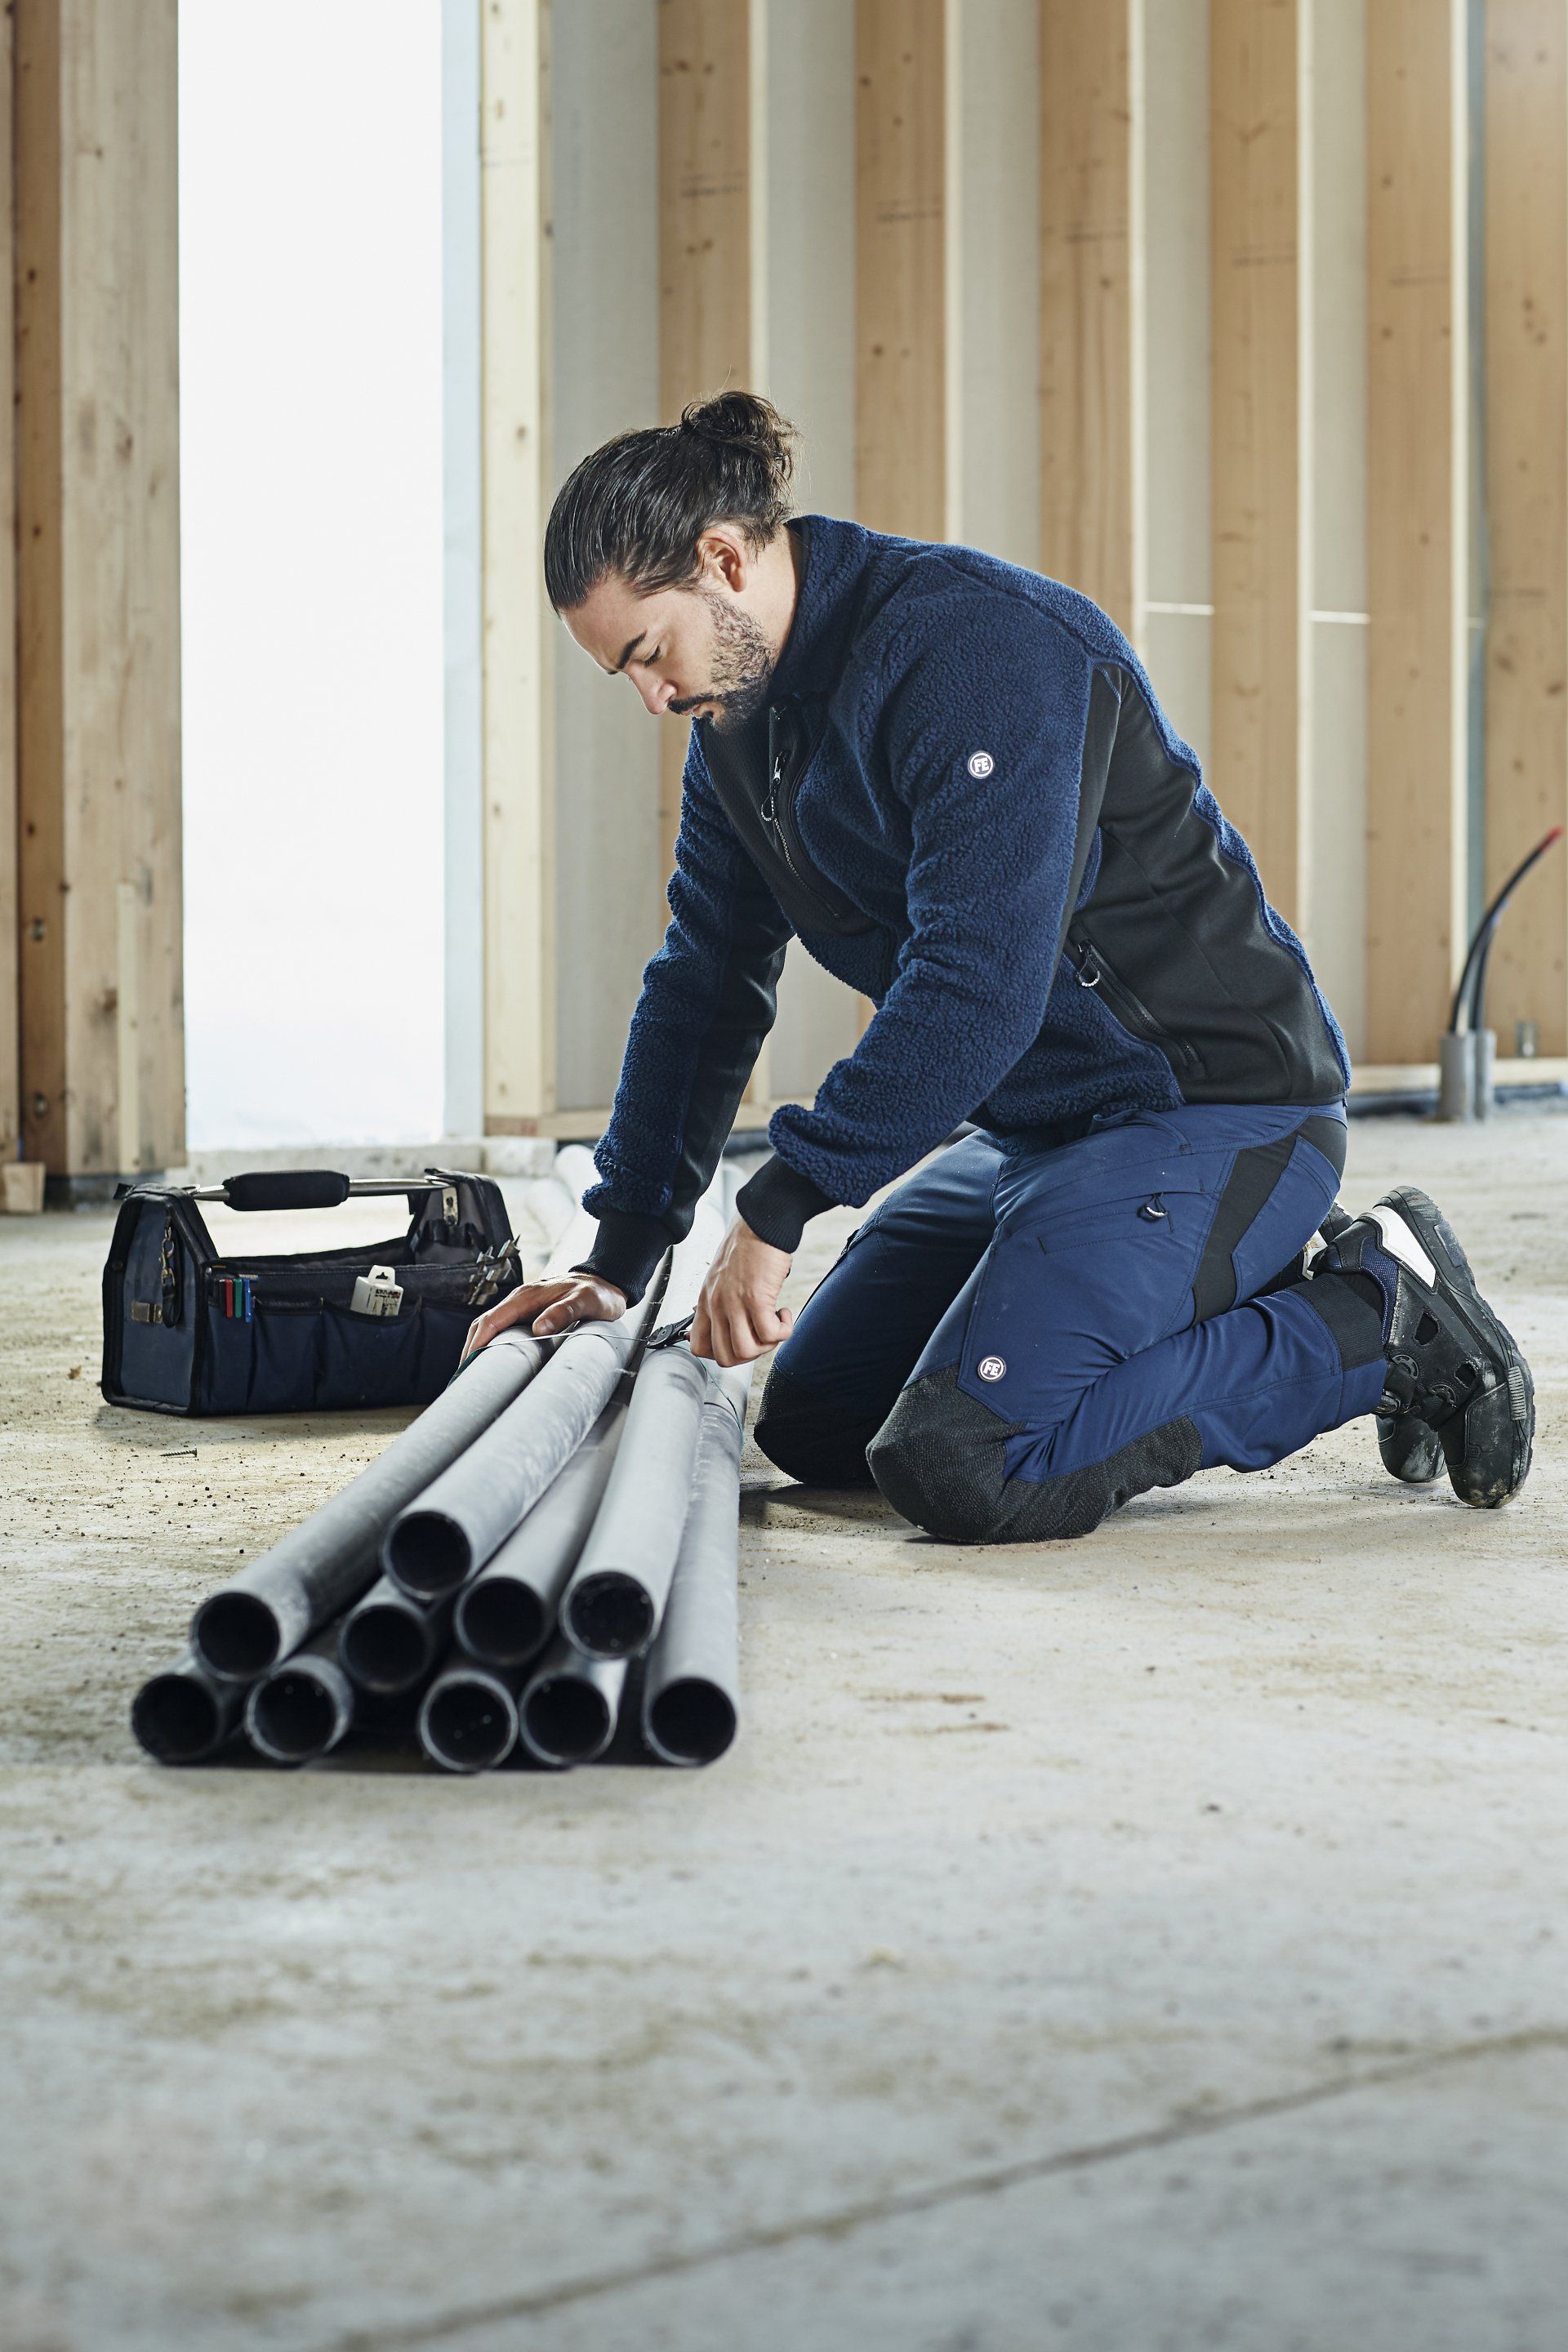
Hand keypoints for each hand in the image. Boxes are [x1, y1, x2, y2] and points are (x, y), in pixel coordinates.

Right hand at [461, 1272, 626, 1365]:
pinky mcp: (527, 1312)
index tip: (468, 1365)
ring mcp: (521, 1305)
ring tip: (471, 1372)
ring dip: (477, 1346)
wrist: (605, 1281)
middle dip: (470, 1348)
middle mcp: (519, 1300)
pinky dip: (489, 1342)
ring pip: (489, 1325)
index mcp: (527, 1297)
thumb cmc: (596, 1293)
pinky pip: (501, 1326)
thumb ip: (564, 1312)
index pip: (492, 1320)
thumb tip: (538, 1328)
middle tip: (464, 1376)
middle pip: (483, 1323)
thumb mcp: (585, 1302)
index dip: (478, 1343)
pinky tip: (490, 1357)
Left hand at [691, 1216, 792, 1365]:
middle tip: (763, 1337)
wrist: (762, 1222)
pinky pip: (769, 1334)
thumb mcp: (723, 1275)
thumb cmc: (748, 1244)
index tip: (741, 1342)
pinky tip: (785, 1314)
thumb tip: (734, 1323)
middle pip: (725, 1357)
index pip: (699, 1347)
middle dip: (749, 1355)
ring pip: (745, 1352)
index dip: (723, 1353)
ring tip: (775, 1325)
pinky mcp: (756, 1298)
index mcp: (706, 1299)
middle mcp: (716, 1304)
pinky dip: (783, 1331)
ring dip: (767, 1345)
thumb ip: (722, 1299)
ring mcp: (734, 1302)